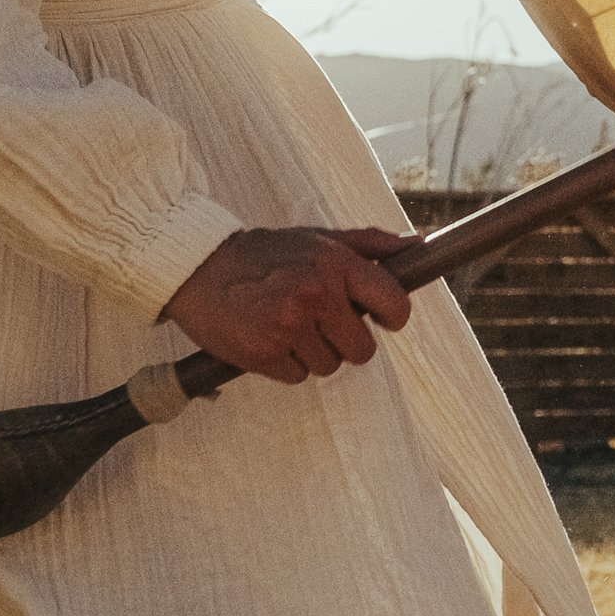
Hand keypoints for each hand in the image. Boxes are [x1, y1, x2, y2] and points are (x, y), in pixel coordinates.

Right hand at [161, 226, 413, 383]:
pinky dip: (285, 364)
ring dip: (313, 353)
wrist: (197, 267)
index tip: (380, 318)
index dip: (391, 317)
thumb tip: (418, 245)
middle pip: (363, 350)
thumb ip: (369, 244)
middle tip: (318, 320)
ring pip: (330, 366)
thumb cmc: (263, 253)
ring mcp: (288, 325)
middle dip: (345, 341)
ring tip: (286, 324)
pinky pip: (297, 377)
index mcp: (334, 263)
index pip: (395, 305)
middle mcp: (315, 293)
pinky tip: (267, 337)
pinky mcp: (263, 353)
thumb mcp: (317, 238)